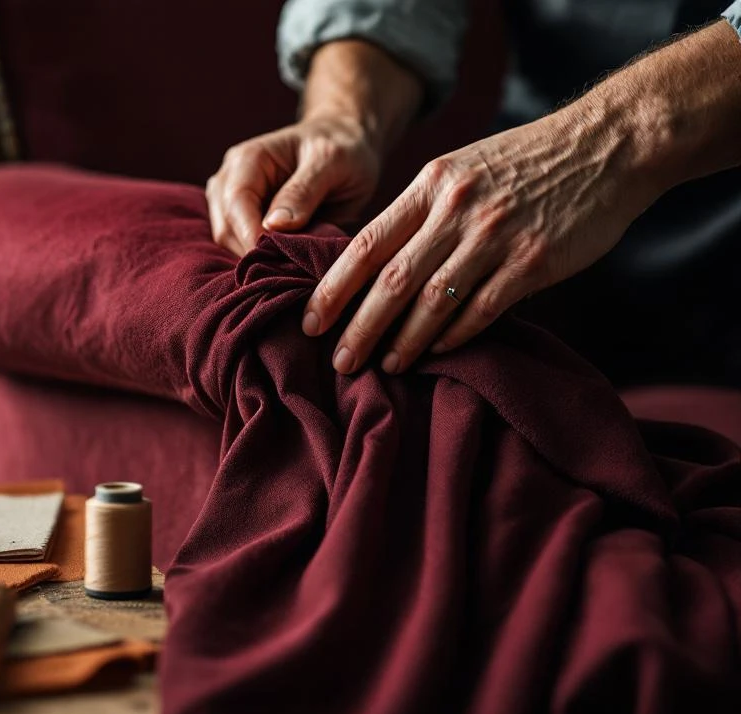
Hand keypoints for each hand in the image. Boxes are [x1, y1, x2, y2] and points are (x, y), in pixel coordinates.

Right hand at [206, 116, 380, 256]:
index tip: (280, 260)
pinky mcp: (243, 221)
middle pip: (225, 228)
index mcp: (248, 159)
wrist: (347, 145)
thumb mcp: (332, 163)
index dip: (252, 236)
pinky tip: (284, 263)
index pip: (236, 204)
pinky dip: (260, 259)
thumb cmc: (343, 148)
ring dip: (256, 259)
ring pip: (228, 243)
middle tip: (292, 269)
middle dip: (254, 252)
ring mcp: (232, 202)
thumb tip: (273, 226)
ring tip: (291, 266)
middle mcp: (231, 180)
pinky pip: (240, 248)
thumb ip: (303, 191)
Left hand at [302, 103, 665, 374]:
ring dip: (404, 341)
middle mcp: (457, 210)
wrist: (607, 143)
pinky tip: (436, 353)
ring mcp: (496, 235)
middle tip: (340, 361)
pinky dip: (454, 335)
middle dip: (359, 327)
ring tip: (385, 366)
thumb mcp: (461, 170)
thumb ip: (420, 212)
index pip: (366, 244)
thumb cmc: (524, 163)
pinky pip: (482, 309)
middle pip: (391, 281)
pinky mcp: (534, 260)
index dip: (333, 288)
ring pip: (433, 302)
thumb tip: (375, 267)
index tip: (310, 320)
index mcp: (431, 186)